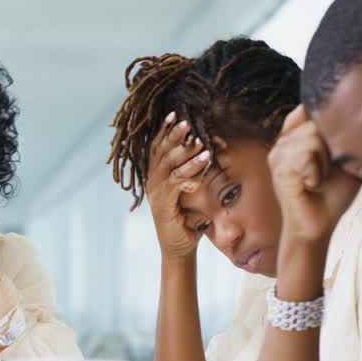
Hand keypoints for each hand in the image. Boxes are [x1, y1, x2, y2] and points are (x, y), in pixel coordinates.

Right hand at [145, 112, 209, 262]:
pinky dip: (190, 170)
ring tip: (200, 140)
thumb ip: (194, 172)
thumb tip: (208, 149)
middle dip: (174, 135)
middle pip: (160, 151)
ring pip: (168, 164)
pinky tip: (204, 161)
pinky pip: (176, 181)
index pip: (157, 147)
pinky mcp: (163, 203)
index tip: (174, 114)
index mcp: (156, 175)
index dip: (164, 131)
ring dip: (184, 150)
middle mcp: (153, 181)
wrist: (179, 246)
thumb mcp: (191, 190)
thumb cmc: (188, 218)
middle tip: (186, 121)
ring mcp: (156, 192)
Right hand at [268, 105, 361, 246]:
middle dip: (331, 147)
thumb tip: (360, 117)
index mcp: (296, 136)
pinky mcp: (278, 169)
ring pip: (312, 138)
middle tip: (328, 171)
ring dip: (325, 162)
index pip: (308, 109)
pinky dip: (317, 172)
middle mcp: (283, 141)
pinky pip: (306, 155)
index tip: (337, 144)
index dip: (325, 118)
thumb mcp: (344, 159)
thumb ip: (344, 137)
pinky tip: (312, 185)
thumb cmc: (332, 194)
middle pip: (315, 122)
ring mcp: (278, 154)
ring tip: (319, 179)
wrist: (318, 226)